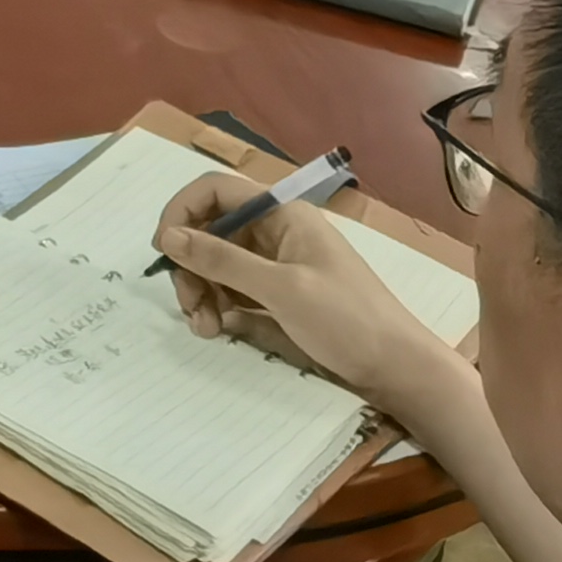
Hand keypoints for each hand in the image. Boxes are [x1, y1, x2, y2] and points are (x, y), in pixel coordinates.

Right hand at [152, 173, 467, 424]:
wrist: (398, 370)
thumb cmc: (347, 319)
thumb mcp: (281, 288)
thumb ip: (223, 260)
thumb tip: (167, 236)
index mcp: (282, 215)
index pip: (216, 191)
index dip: (182, 212)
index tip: (163, 251)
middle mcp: (276, 234)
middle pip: (212, 232)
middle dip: (192, 266)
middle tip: (189, 307)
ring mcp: (278, 267)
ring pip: (220, 266)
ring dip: (203, 292)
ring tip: (205, 328)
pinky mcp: (280, 299)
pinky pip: (236, 292)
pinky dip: (221, 308)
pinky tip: (222, 330)